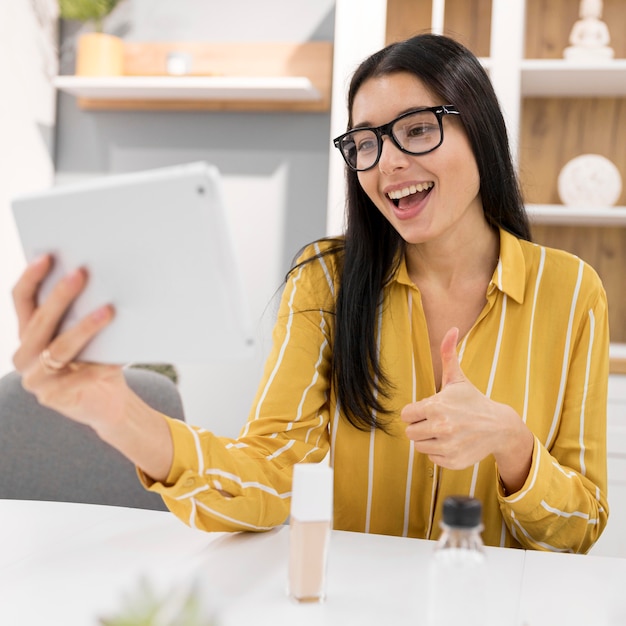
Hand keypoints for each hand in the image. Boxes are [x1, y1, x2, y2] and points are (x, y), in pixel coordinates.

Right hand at [11, 255, 173, 480]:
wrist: (108, 402)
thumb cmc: (99, 360)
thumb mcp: (89, 335)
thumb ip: (85, 313)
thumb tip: (103, 279)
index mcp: (29, 334)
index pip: (22, 300)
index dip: (32, 277)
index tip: (48, 256)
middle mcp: (25, 355)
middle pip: (40, 321)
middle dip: (60, 296)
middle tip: (81, 274)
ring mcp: (35, 379)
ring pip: (59, 348)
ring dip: (84, 328)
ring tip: (107, 310)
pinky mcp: (53, 398)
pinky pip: (78, 376)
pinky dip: (100, 365)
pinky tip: (117, 355)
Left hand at [401, 328, 532, 489]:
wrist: (499, 427)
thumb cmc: (473, 401)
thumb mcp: (458, 379)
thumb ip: (449, 354)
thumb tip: (452, 328)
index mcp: (436, 407)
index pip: (406, 415)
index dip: (416, 412)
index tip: (429, 410)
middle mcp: (440, 427)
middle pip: (410, 432)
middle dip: (421, 426)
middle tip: (438, 421)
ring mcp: (447, 446)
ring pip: (420, 446)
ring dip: (429, 440)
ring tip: (446, 431)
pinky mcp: (453, 461)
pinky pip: (432, 459)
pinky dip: (440, 453)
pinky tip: (454, 443)